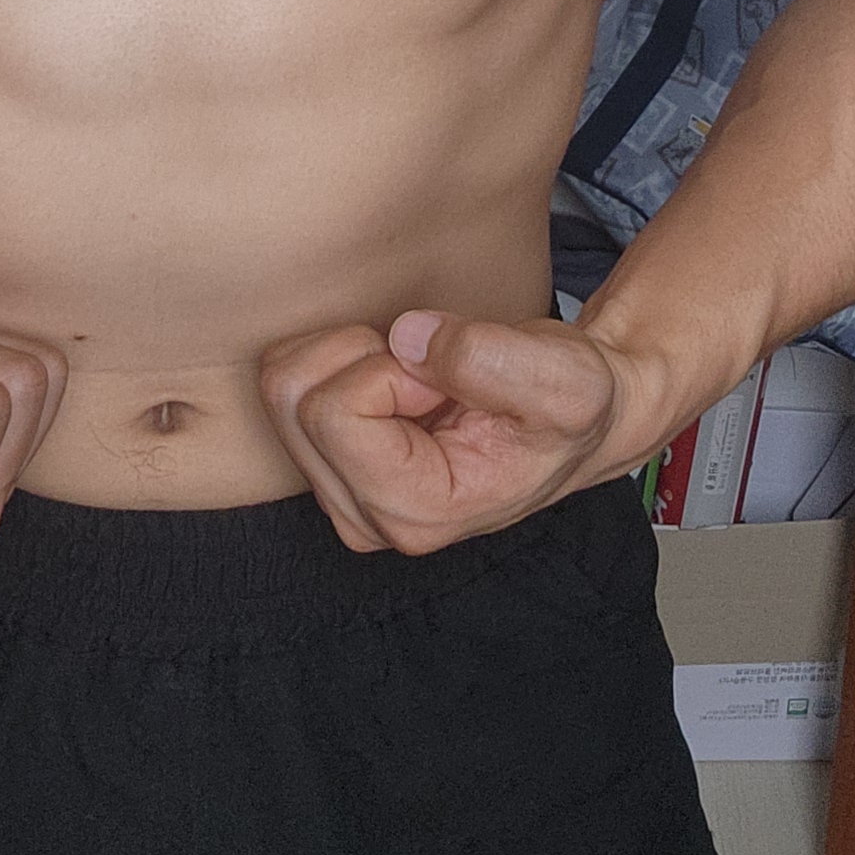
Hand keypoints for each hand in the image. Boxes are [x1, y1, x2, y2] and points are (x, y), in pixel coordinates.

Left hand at [261, 309, 669, 553]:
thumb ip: (494, 359)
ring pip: (281, 386)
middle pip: (294, 399)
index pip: (333, 414)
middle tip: (431, 377)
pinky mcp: (326, 462)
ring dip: (352, 356)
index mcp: (416, 512)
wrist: (571, 421)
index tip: (444, 383)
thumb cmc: (572, 408)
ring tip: (419, 379)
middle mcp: (366, 517)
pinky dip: (340, 358)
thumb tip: (407, 338)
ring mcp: (340, 493)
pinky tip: (396, 381)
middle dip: (365, 358)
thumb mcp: (566, 380)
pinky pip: (287, 380)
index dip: (389, 370)